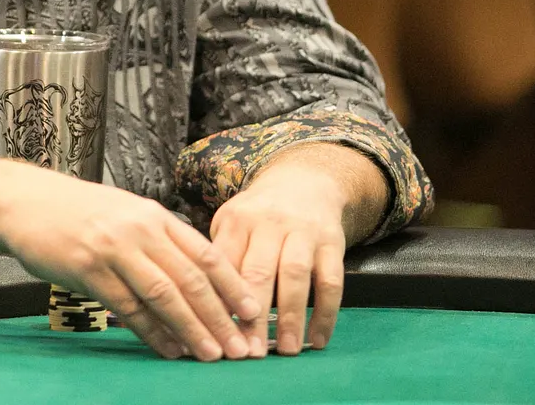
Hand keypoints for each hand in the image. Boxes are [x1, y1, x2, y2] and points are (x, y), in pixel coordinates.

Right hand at [0, 164, 258, 361]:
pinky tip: (169, 349)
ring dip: (192, 329)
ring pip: (164, 295)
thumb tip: (198, 278)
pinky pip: (128, 308)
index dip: (233, 285)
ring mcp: (114, 249)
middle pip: (191, 278)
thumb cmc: (80, 213)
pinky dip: (153, 332)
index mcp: (155, 215)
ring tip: (212, 355)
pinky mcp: (88, 269)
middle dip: (220, 317)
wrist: (26, 202)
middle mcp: (140, 229)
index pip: (206, 253)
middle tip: (240, 347)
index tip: (254, 312)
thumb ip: (160, 240)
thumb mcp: (127, 214)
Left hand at [207, 145, 357, 356]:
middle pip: (259, 271)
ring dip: (291, 315)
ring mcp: (303, 232)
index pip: (225, 263)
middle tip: (248, 352)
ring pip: (296, 275)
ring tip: (285, 350)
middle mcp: (269, 223)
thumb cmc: (258, 215)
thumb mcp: (232, 224)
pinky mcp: (332, 243)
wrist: (304, 182)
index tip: (214, 332)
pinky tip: (317, 339)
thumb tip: (202, 308)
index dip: (219, 298)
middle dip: (253, 315)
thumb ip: (220, 259)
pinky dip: (326, 313)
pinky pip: (332, 281)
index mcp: (237, 220)